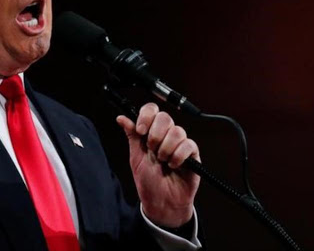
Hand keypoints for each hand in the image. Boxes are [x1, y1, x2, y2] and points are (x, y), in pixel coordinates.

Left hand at [116, 103, 199, 227]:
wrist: (160, 202)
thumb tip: (121, 117)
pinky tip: (173, 166)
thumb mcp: (135, 157)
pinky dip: (178, 156)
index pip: (152, 110)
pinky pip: (188, 145)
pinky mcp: (193, 155)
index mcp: (151, 132)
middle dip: (155, 134)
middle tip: (152, 149)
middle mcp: (166, 135)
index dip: (146, 116)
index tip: (141, 130)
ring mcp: (180, 144)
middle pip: (165, 117)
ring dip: (166, 148)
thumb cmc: (148, 180)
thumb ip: (132, 136)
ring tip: (162, 161)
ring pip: (177, 131)